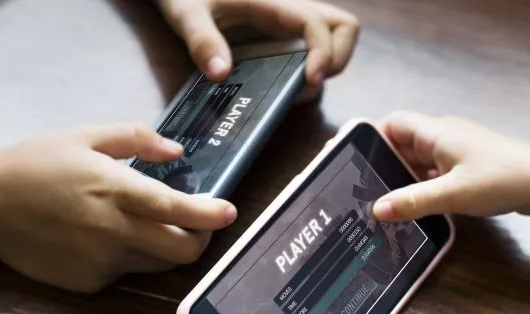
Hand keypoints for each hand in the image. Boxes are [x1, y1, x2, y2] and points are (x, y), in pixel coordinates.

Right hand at [0, 124, 236, 291]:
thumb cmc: (36, 165)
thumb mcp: (86, 136)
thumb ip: (136, 139)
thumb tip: (175, 151)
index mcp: (116, 191)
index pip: (179, 210)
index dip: (211, 215)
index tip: (229, 212)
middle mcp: (114, 232)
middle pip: (182, 251)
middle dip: (199, 239)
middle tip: (197, 223)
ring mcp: (102, 262)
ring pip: (157, 264)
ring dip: (166, 248)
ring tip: (148, 225)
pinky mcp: (89, 283)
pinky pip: (126, 273)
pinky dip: (129, 258)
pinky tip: (104, 238)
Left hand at [158, 0, 359, 85]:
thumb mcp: (185, 14)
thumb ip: (202, 41)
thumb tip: (221, 74)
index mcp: (272, 4)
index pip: (317, 24)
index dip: (324, 52)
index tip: (311, 79)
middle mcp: (289, 14)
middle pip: (344, 27)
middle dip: (340, 57)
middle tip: (312, 81)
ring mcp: (289, 28)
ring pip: (333, 41)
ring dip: (325, 69)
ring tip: (293, 90)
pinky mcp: (282, 40)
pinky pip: (311, 55)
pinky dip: (308, 73)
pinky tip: (281, 88)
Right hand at [372, 112, 529, 221]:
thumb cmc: (503, 180)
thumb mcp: (452, 194)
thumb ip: (413, 202)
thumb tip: (377, 209)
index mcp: (436, 132)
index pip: (392, 123)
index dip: (372, 138)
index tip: (354, 161)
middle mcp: (444, 136)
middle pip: (403, 143)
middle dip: (384, 165)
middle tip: (363, 190)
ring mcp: (457, 152)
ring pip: (419, 161)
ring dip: (404, 179)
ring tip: (384, 203)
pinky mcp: (468, 167)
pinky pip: (435, 173)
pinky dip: (422, 187)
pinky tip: (416, 207)